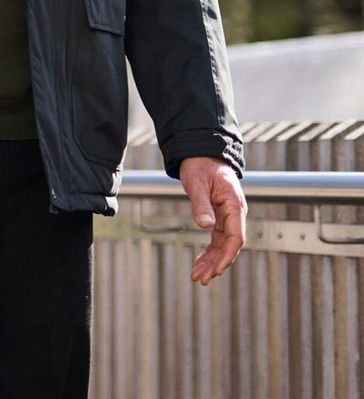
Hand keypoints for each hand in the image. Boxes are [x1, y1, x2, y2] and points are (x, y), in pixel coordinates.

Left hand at [179, 156, 246, 285]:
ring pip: (222, 245)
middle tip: (201, 279)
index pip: (236, 238)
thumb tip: (205, 226)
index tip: (216, 270)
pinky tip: (200, 262)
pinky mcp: (219, 217)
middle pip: (229, 246)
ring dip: (211, 261)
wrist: (201, 154)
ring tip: (198, 276)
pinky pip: (217, 239)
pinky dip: (209, 251)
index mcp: (235, 205)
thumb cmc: (201, 166)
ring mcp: (228, 217)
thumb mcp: (198, 183)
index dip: (226, 256)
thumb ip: (201, 204)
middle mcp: (235, 214)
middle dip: (216, 264)